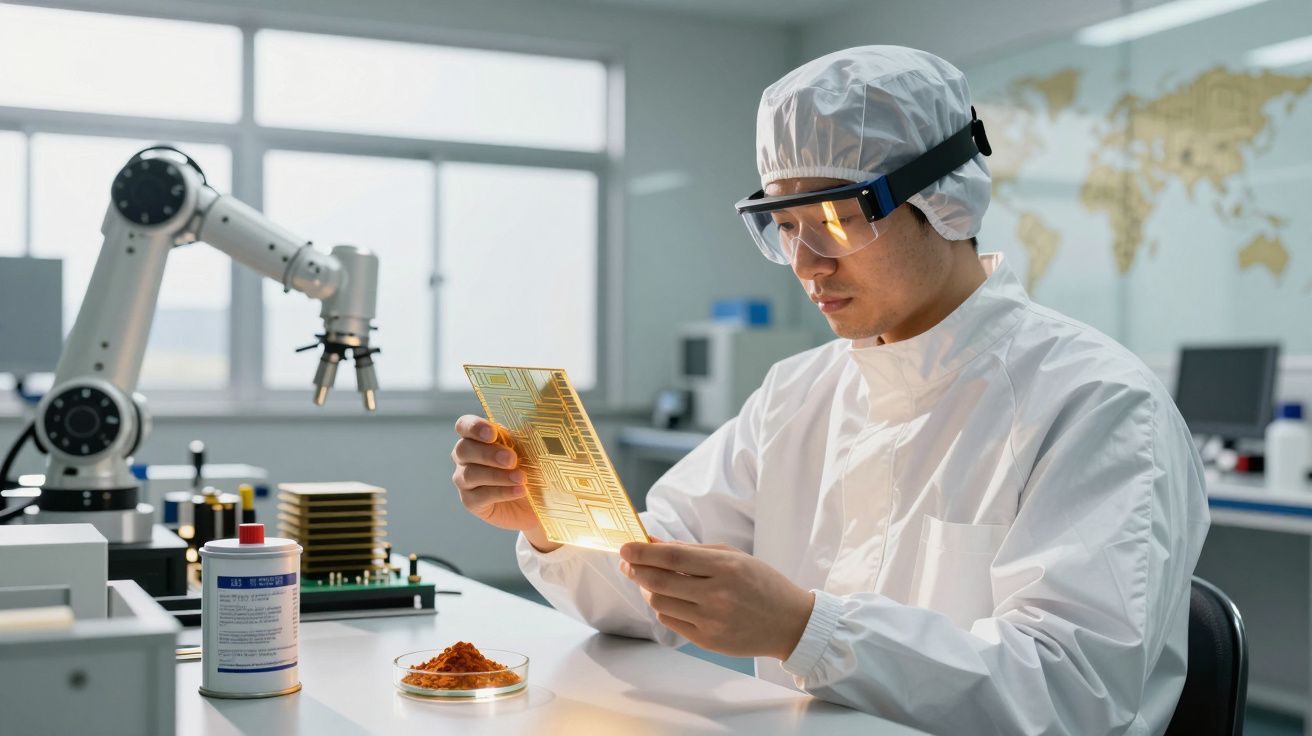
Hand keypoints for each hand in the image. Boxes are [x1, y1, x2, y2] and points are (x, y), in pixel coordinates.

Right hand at [450, 415, 558, 551]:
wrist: (539, 501)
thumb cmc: (532, 466)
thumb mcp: (533, 448)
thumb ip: (528, 434)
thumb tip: (540, 420)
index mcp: (478, 436)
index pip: (464, 425)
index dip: (474, 427)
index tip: (493, 434)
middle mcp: (465, 456)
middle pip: (463, 449)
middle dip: (488, 453)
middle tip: (512, 459)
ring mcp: (465, 480)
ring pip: (469, 474)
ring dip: (496, 475)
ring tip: (521, 478)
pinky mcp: (471, 502)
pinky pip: (480, 496)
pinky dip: (502, 492)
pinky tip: (520, 491)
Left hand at [619, 539, 814, 659]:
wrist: (789, 623)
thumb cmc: (761, 583)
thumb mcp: (733, 556)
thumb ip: (692, 550)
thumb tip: (652, 543)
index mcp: (725, 567)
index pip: (672, 557)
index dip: (643, 552)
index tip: (625, 548)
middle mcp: (717, 595)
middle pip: (659, 581)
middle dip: (635, 570)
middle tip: (627, 563)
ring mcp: (712, 621)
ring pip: (660, 603)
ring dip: (648, 589)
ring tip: (650, 580)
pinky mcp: (708, 641)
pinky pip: (671, 621)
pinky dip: (663, 607)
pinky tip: (670, 598)